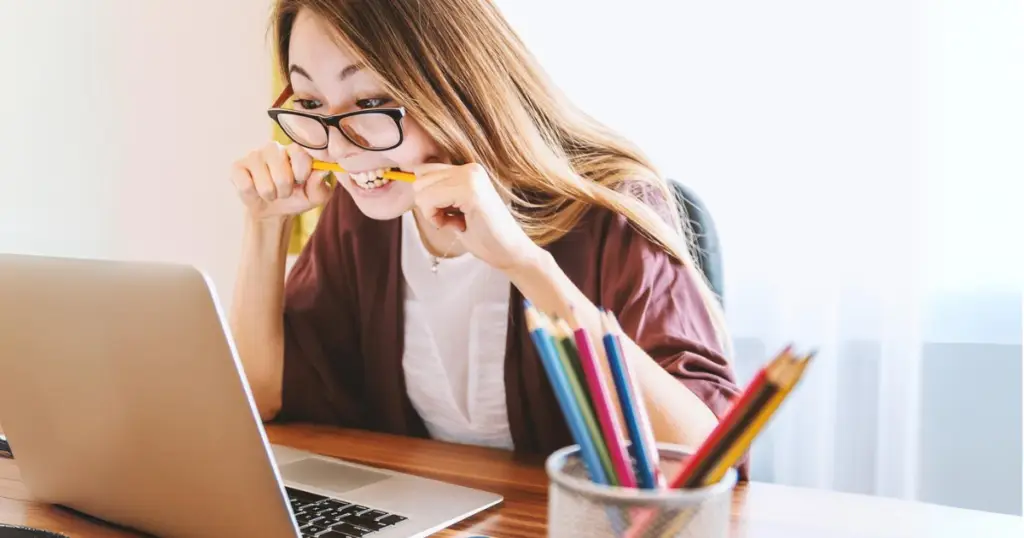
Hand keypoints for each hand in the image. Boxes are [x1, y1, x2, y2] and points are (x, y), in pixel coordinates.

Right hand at [230, 142, 332, 219]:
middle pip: (282, 176)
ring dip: (270, 195)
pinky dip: (253, 195)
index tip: (301, 181)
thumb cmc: (297, 197)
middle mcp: (274, 147)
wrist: (273, 210)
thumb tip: (322, 171)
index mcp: (295, 149)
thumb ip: (320, 186)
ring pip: (265, 185)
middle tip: (284, 190)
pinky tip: (255, 190)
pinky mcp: (237, 167)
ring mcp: (254, 155)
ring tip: (271, 191)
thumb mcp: (315, 197)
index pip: (301, 155)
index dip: (302, 174)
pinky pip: (246, 186)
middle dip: (285, 191)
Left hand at [412, 162, 540, 271]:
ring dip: (433, 213)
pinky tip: (459, 225)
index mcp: (468, 170)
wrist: (510, 253)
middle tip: (453, 219)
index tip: (449, 213)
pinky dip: (436, 219)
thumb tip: (412, 181)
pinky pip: (429, 200)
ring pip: (421, 190)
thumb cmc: (484, 236)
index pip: (424, 171)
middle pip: (419, 179)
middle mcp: (470, 168)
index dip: (428, 197)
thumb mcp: (455, 208)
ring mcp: (470, 177)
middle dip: (429, 205)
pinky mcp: (469, 191)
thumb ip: (439, 192)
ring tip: (458, 222)